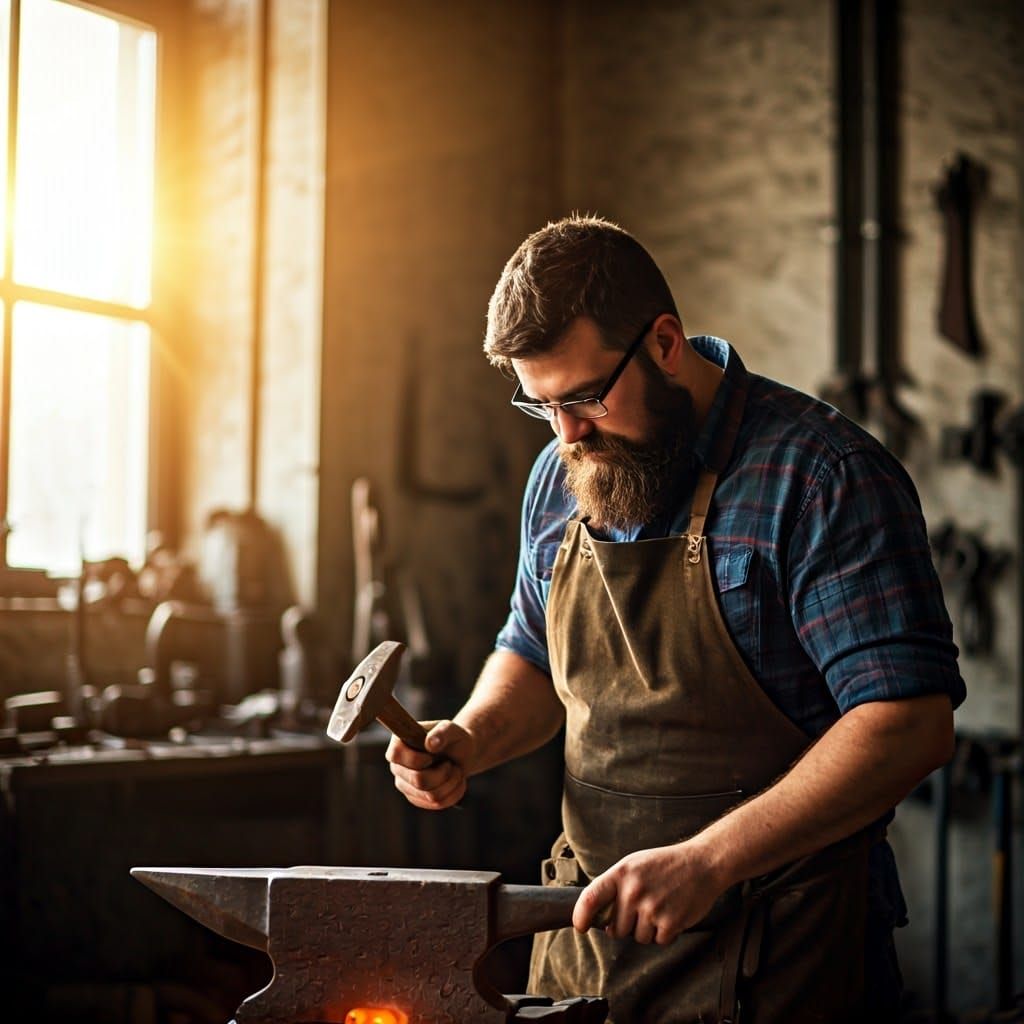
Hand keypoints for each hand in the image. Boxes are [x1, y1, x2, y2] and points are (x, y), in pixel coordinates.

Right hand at [386, 720, 475, 810]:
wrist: (462, 755)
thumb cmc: (454, 738)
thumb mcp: (453, 730)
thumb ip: (443, 732)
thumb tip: (430, 743)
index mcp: (399, 743)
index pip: (396, 755)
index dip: (417, 759)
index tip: (432, 756)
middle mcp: (397, 765)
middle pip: (418, 780)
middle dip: (443, 773)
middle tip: (450, 763)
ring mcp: (404, 784)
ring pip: (430, 795)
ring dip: (451, 783)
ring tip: (456, 771)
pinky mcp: (415, 798)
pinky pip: (437, 803)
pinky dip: (454, 793)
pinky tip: (457, 781)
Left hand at [572, 842, 724, 945]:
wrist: (702, 863)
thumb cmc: (665, 865)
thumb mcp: (634, 864)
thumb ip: (615, 887)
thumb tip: (599, 917)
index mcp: (621, 873)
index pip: (591, 898)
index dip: (581, 916)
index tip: (581, 927)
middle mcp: (634, 891)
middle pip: (617, 929)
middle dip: (628, 925)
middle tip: (644, 907)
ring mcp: (652, 907)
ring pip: (638, 937)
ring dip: (648, 929)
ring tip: (660, 906)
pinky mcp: (670, 922)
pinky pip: (658, 941)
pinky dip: (664, 933)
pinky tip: (672, 913)